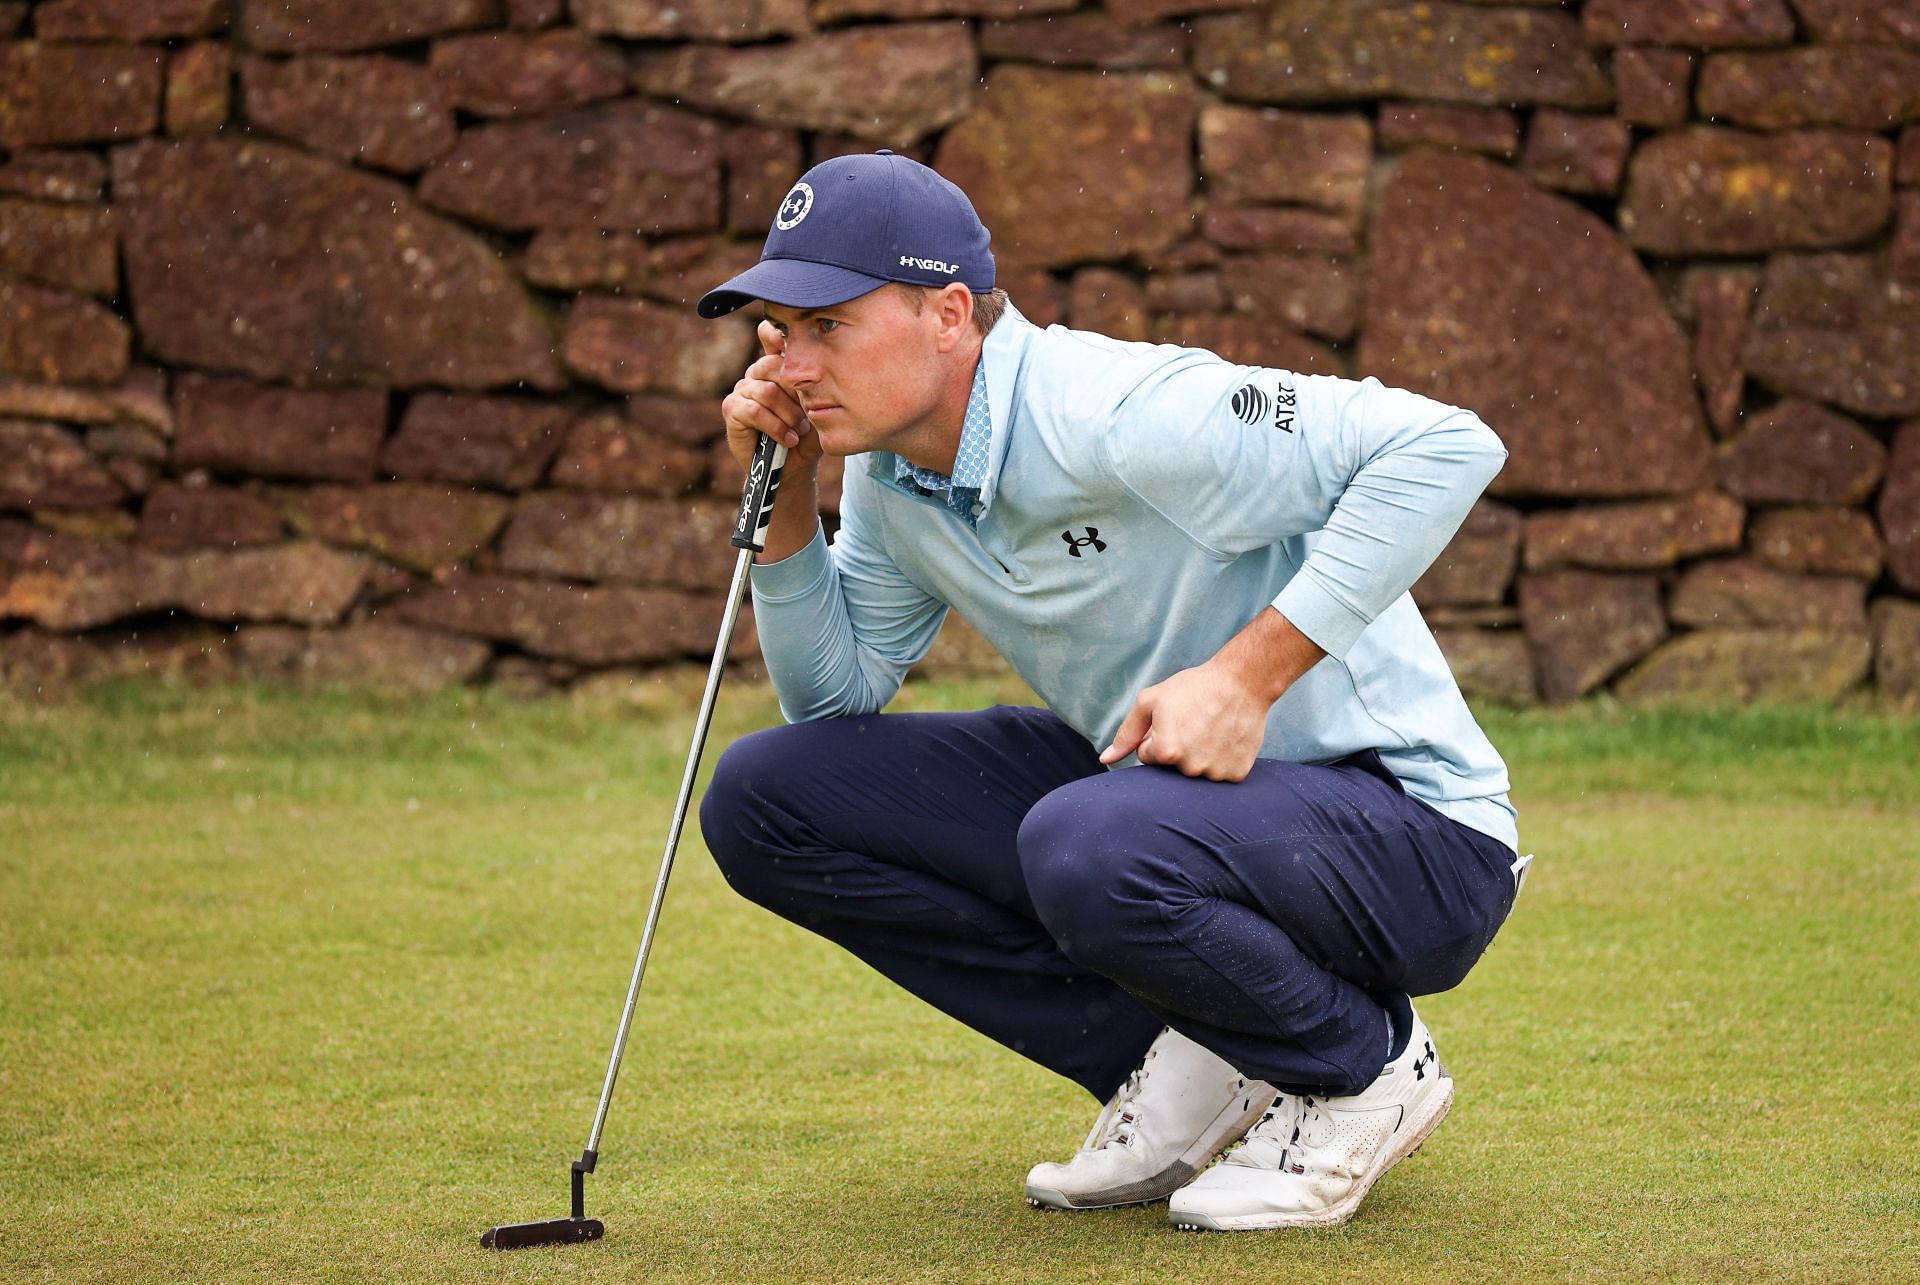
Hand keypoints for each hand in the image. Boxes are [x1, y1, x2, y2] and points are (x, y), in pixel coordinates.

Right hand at [721, 321, 821, 476]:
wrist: (793, 468)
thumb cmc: (807, 435)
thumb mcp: (817, 406)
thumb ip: (812, 381)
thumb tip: (812, 359)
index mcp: (777, 366)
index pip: (771, 336)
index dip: (776, 333)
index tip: (787, 338)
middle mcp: (757, 373)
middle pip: (773, 366)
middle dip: (795, 393)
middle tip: (808, 416)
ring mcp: (742, 389)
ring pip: (766, 391)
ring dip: (788, 415)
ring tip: (798, 431)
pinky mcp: (731, 408)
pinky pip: (754, 410)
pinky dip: (775, 427)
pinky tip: (787, 439)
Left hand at [1099, 660, 1271, 782]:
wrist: (1242, 681)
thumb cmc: (1193, 688)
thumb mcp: (1150, 702)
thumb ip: (1126, 733)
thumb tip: (1105, 759)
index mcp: (1166, 752)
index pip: (1146, 755)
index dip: (1155, 736)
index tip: (1172, 720)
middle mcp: (1191, 768)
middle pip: (1170, 766)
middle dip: (1175, 748)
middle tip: (1192, 723)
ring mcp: (1216, 773)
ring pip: (1195, 771)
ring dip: (1199, 754)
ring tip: (1210, 729)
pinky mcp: (1237, 773)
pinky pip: (1220, 774)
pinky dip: (1220, 759)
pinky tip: (1224, 738)